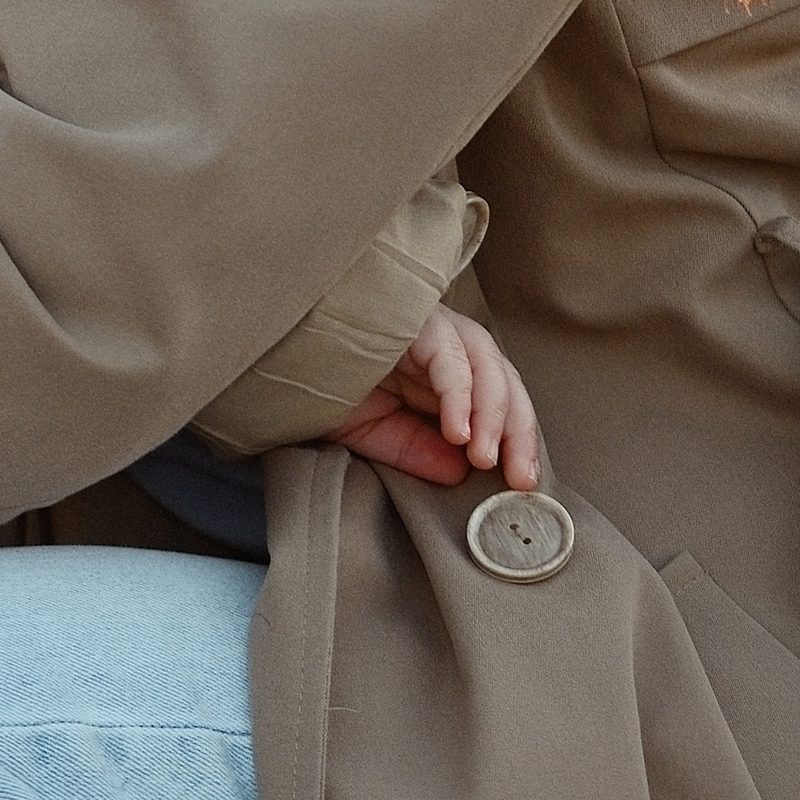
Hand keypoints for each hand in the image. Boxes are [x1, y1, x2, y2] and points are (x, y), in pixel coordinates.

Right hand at [326, 307, 542, 492]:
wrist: (279, 351)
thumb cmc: (321, 382)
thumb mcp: (374, 432)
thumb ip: (416, 450)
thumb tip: (460, 471)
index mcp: (441, 367)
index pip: (497, 397)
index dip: (514, 439)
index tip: (520, 483)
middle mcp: (443, 341)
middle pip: (502, 379)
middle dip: (516, 431)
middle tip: (516, 477)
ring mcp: (430, 324)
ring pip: (485, 362)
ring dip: (491, 414)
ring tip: (483, 458)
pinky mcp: (413, 316)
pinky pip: (448, 354)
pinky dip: (458, 394)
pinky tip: (455, 430)